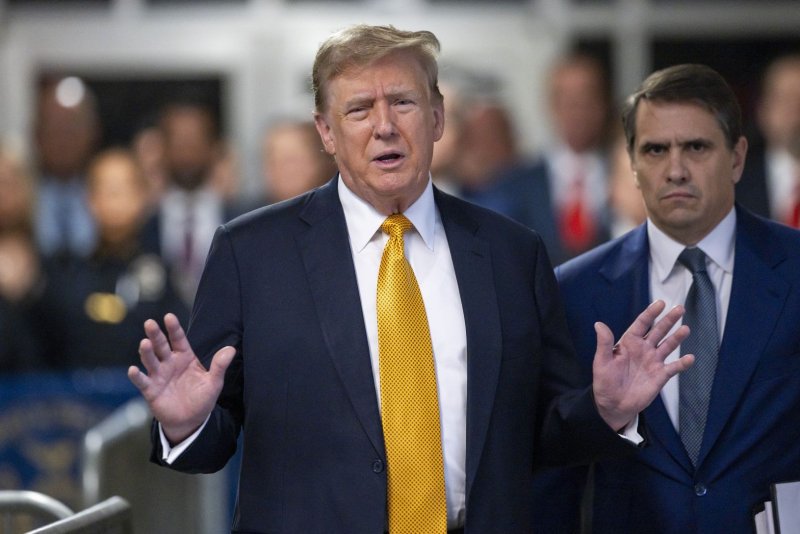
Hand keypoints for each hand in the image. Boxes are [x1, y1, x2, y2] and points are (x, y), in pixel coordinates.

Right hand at [127, 313, 235, 443]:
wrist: (191, 420)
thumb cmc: (202, 398)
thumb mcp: (214, 382)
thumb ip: (220, 366)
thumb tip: (231, 349)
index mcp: (185, 357)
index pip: (178, 339)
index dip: (174, 328)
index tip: (169, 317)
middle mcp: (169, 363)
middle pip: (161, 346)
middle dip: (156, 334)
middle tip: (150, 323)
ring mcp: (158, 375)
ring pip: (150, 360)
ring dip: (146, 352)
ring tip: (144, 343)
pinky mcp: (151, 390)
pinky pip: (142, 381)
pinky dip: (137, 376)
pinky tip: (133, 369)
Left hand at [592, 300, 693, 431]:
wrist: (613, 404)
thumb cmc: (605, 381)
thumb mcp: (601, 361)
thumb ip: (603, 343)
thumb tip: (598, 324)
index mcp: (629, 342)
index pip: (642, 324)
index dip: (651, 313)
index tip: (660, 303)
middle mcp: (644, 349)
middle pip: (659, 331)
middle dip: (669, 320)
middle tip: (680, 308)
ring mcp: (653, 361)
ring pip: (668, 346)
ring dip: (677, 338)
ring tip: (685, 329)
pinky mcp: (660, 376)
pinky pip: (674, 367)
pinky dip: (682, 363)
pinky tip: (690, 358)